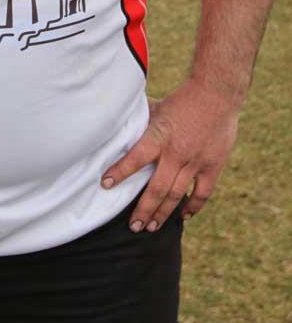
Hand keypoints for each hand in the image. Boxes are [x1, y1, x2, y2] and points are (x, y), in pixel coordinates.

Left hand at [101, 78, 239, 232]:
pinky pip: (202, 193)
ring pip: (177, 195)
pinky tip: (183, 216)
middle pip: (156, 188)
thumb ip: (141, 120)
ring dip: (163, 214)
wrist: (217, 94)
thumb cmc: (183, 99)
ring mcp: (196, 162)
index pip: (135, 158)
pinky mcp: (212, 166)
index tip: (105, 184)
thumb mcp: (157, 107)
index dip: (120, 172)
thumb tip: (117, 118)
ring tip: (151, 227)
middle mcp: (176, 153)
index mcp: (159, 136)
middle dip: (143, 210)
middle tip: (133, 227)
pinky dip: (192, 206)